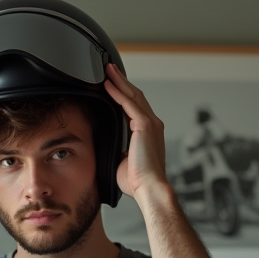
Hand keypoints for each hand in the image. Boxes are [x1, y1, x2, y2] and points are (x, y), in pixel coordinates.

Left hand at [103, 63, 169, 200]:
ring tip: (107, 70)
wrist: (149, 188)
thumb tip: (106, 144)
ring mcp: (150, 123)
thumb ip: (118, 147)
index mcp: (148, 133)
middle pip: (135, 95)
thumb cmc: (138, 180)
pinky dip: (118, 92)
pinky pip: (128, 103)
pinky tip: (108, 84)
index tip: (112, 84)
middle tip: (109, 69)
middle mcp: (152, 124)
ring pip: (133, 95)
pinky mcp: (145, 125)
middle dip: (122, 81)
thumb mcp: (124, 159)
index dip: (124, 93)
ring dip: (119, 81)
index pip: (135, 107)